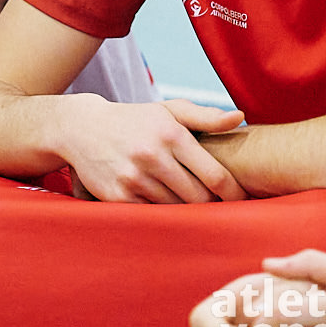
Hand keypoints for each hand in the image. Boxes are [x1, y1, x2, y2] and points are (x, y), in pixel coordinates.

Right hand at [61, 97, 246, 202]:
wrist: (83, 128)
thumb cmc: (137, 120)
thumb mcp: (170, 111)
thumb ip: (206, 117)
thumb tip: (239, 118)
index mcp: (172, 134)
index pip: (214, 175)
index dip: (233, 193)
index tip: (242, 200)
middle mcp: (153, 156)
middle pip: (198, 198)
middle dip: (212, 205)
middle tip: (219, 206)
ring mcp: (133, 178)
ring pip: (176, 210)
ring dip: (187, 211)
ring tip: (193, 207)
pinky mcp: (116, 197)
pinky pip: (152, 216)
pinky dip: (163, 216)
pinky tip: (168, 210)